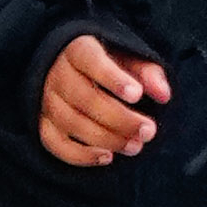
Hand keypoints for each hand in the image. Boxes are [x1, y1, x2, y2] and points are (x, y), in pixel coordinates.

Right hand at [40, 36, 172, 165]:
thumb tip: (164, 95)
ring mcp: (46, 101)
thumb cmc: (107, 64)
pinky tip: (107, 157)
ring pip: (71, 123)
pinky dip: (80, 155)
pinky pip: (55, 144)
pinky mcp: (42, 124)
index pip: (91, 60)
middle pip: (84, 98)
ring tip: (135, 146)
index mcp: (77, 49)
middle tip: (149, 131)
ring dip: (106, 139)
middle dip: (120, 118)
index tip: (137, 94)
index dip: (113, 79)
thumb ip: (148, 73)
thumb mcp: (129, 58)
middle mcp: (56, 74)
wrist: (69, 69)